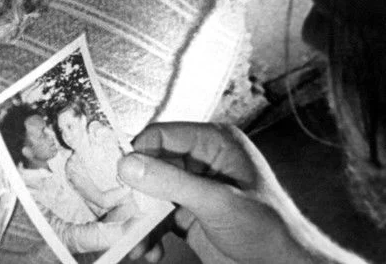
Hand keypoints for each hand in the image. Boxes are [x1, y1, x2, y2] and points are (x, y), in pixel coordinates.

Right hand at [118, 122, 364, 263]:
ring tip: (133, 242)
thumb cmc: (269, 230)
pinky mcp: (189, 214)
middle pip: (151, 166)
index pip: (163, 135)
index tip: (116, 177)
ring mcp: (194, 188)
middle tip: (118, 214)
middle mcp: (202, 161)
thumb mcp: (217, 202)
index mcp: (214, 142)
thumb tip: (128, 164)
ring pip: (150, 194)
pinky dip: (148, 233)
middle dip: (134, 194)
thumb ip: (171, 182)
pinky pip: (157, 217)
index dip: (137, 154)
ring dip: (138, 219)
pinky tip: (148, 250)